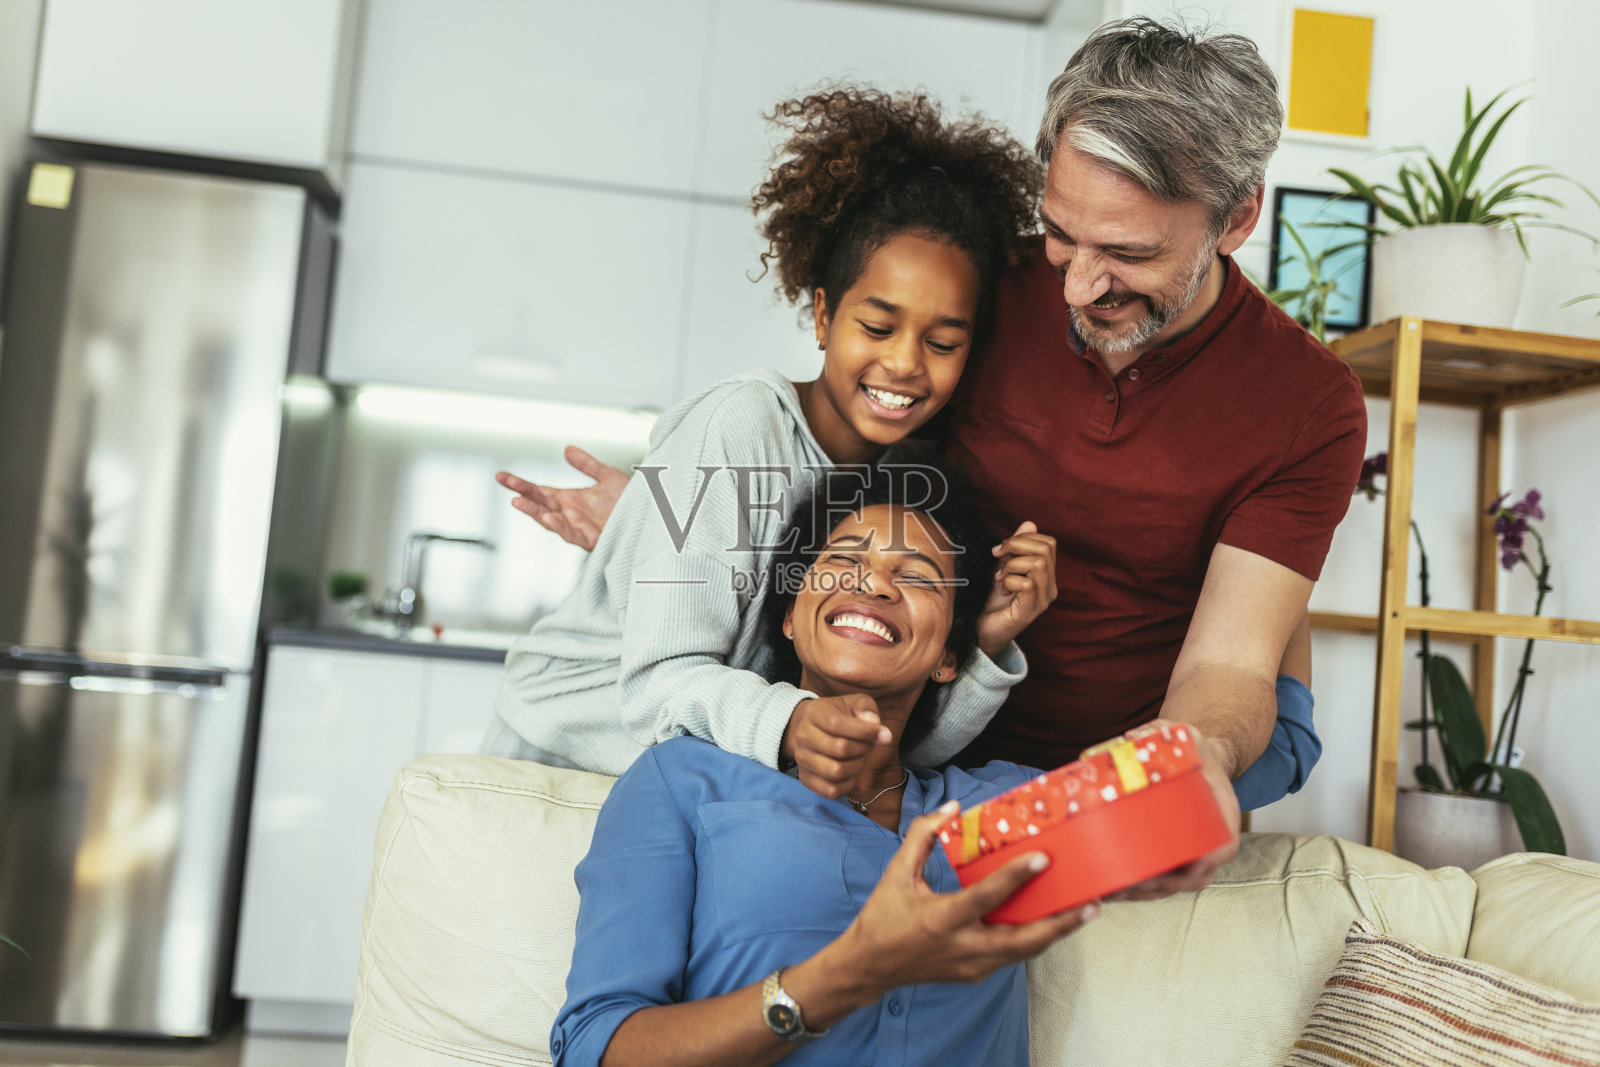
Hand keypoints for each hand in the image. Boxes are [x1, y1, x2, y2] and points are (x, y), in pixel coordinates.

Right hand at [496, 446, 627, 551]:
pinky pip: (572, 535)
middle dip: (523, 495)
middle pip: (540, 504)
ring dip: (534, 512)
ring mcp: (580, 528)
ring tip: (518, 502)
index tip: (501, 476)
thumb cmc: (632, 501)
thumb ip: (587, 464)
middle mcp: (571, 515)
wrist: (655, 516)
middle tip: (507, 485)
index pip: (539, 491)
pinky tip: (548, 517)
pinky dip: (559, 527)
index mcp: (570, 500)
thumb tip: (567, 449)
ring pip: (551, 522)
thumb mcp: (607, 477)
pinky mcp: (592, 539)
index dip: (520, 484)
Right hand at [782, 695, 891, 799]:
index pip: (837, 724)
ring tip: (859, 757)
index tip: (884, 735)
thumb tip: (874, 724)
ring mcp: (802, 758)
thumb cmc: (839, 715)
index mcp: (813, 713)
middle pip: (840, 748)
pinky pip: (831, 790)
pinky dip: (848, 784)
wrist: (812, 729)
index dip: (865, 731)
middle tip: (868, 745)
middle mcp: (802, 735)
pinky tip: (852, 772)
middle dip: (863, 748)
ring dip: (857, 766)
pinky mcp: (806, 778)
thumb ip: (866, 708)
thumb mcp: (854, 703)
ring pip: (836, 771)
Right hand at [835, 805, 1098, 991]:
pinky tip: (1051, 921)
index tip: (1043, 858)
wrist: (869, 966)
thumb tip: (952, 808)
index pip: (985, 897)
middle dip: (1060, 925)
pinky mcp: (975, 974)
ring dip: (1055, 933)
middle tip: (1092, 905)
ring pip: (1023, 952)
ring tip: (1085, 912)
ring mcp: (971, 966)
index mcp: (940, 918)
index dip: (1016, 877)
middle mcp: (961, 947)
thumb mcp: (897, 873)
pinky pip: (1011, 955)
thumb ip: (923, 836)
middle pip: (1022, 941)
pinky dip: (1032, 939)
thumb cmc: (883, 917)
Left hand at [976, 522, 1057, 657]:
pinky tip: (1002, 590)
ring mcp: (1043, 600)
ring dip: (1012, 565)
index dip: (1024, 538)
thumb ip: (1016, 547)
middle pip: (1046, 548)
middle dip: (1016, 546)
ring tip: (1001, 577)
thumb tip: (1029, 523)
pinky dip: (1009, 581)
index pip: (1049, 543)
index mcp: (1046, 575)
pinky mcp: (1030, 611)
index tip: (1002, 549)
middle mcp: (1050, 587)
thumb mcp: (1004, 568)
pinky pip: (1026, 583)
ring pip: (1037, 563)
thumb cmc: (992, 601)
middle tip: (998, 558)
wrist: (982, 632)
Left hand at [1106, 723, 1241, 901]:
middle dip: (1148, 888)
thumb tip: (1129, 740)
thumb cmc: (1197, 754)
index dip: (1184, 870)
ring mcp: (1196, 857)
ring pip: (1169, 887)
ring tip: (1104, 891)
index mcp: (1224, 822)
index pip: (1212, 856)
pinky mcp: (1179, 859)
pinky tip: (1111, 890)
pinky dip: (1138, 889)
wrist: (1205, 762)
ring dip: (1138, 894)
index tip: (1153, 874)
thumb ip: (1161, 733)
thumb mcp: (1186, 737)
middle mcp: (1213, 847)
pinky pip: (1162, 882)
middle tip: (1115, 884)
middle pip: (1183, 880)